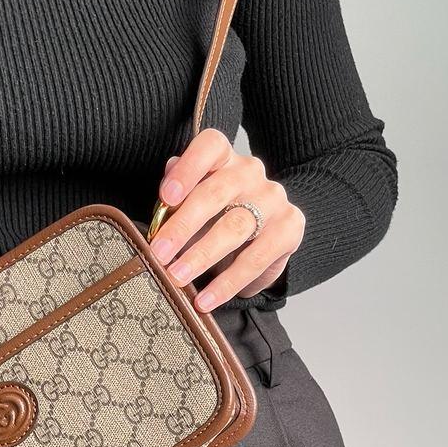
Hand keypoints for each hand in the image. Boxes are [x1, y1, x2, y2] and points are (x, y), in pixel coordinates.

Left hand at [149, 129, 305, 310]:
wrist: (263, 234)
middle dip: (183, 226)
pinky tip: (205, 299)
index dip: (187, 169)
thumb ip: (175, 198)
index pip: (209, 147)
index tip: (166, 196)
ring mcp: (272, 200)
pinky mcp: (289, 229)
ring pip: (235, 227)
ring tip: (177, 277)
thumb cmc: (215, 216)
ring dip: (201, 256)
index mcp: (223, 158)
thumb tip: (164, 200)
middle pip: (216, 193)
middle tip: (159, 253)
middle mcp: (250, 173)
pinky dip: (227, 283)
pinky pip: (255, 259)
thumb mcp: (192, 204)